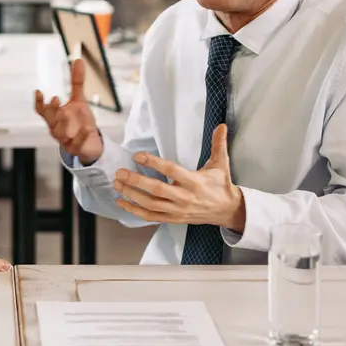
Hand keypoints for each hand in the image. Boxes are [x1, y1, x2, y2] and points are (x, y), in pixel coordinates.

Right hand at [35, 58, 102, 161]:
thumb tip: (78, 60)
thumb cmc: (80, 122)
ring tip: (66, 113)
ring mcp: (65, 140)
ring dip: (62, 123)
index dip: (39, 102)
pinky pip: (77, 144)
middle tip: (56, 99)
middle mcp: (57, 128)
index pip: (42, 110)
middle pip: (49, 119)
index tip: (39, 91)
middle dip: (51, 110)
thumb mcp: (79, 100)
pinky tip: (88, 129)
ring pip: (59, 133)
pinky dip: (81, 137)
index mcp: (55, 117)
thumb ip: (77, 82)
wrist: (90, 144)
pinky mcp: (76, 148)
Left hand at [112, 124, 245, 230]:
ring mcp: (178, 210)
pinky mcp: (174, 219)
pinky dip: (135, 210)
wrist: (228, 211)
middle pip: (156, 190)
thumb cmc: (221, 186)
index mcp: (195, 182)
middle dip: (136, 181)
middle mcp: (185, 197)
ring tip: (117, 184)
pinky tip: (121, 202)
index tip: (137, 156)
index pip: (171, 171)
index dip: (153, 163)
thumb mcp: (221, 164)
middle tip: (120, 172)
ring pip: (150, 204)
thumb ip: (219, 144)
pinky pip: (151, 217)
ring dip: (131, 195)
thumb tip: (221, 126)